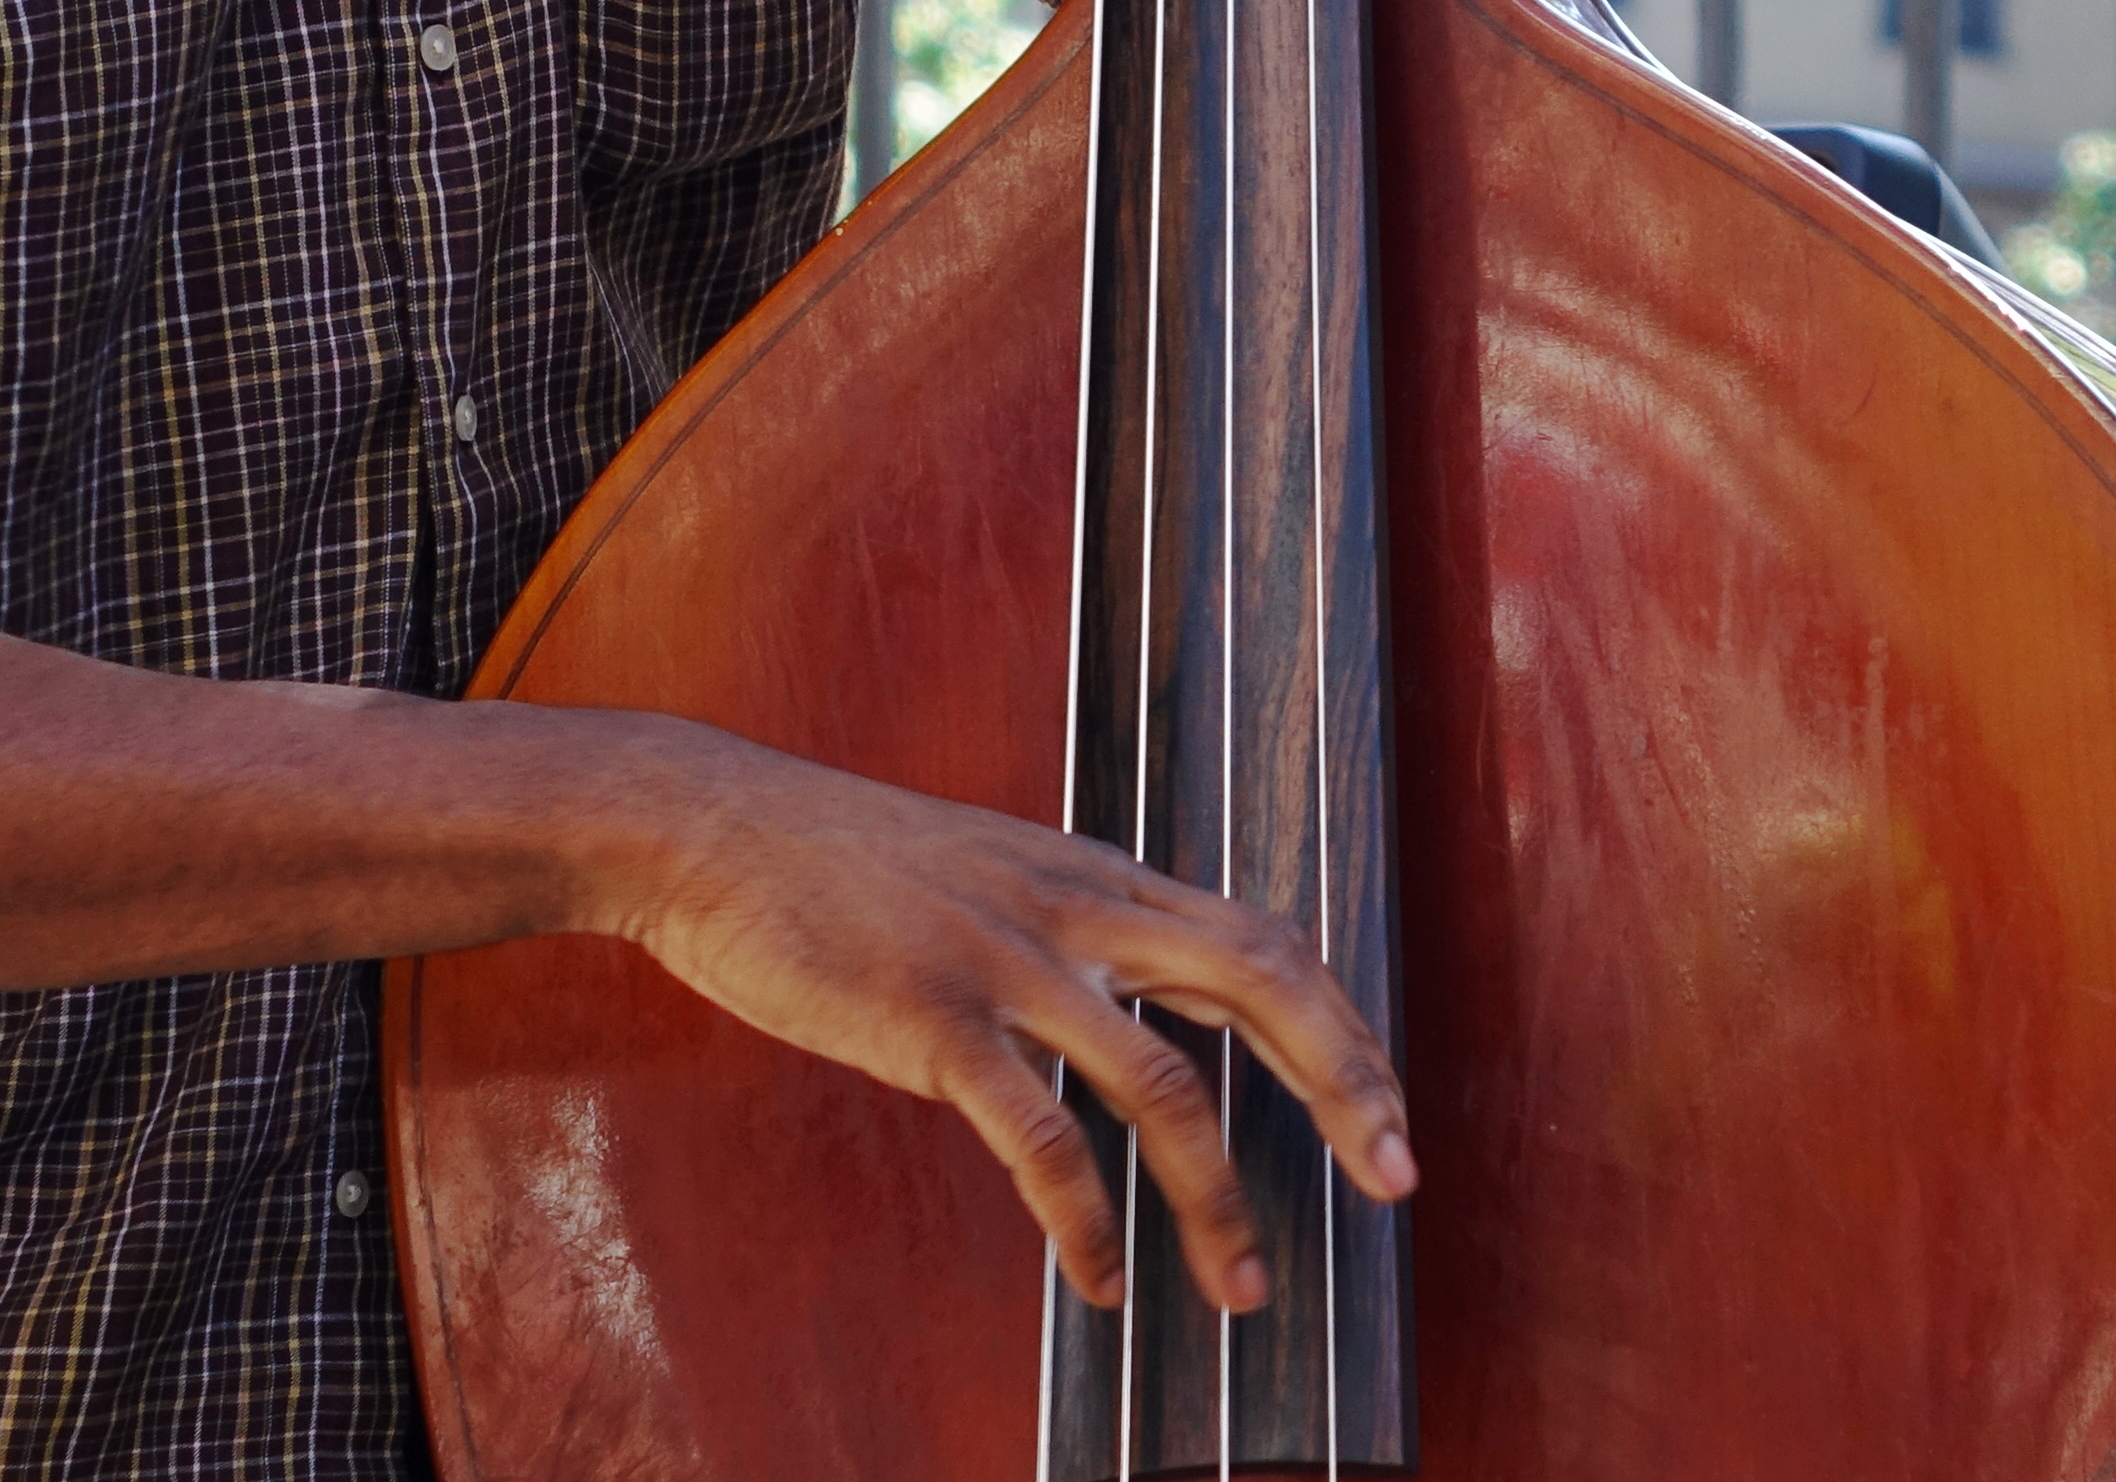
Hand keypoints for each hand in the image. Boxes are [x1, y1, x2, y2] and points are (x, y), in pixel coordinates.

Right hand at [593, 729, 1416, 1314]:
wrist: (717, 829)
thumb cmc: (843, 865)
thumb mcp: (992, 872)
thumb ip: (1071, 926)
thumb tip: (1134, 997)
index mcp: (1099, 877)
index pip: (1266, 940)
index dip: (1342, 1023)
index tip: (1389, 1106)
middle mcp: (1080, 909)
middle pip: (1262, 983)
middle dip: (1345, 1085)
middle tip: (1399, 1179)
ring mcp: (1011, 961)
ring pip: (1165, 1082)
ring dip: (1216, 1195)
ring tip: (1243, 1285)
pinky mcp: (935, 1020)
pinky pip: (1039, 1136)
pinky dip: (1085, 1220)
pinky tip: (1101, 1279)